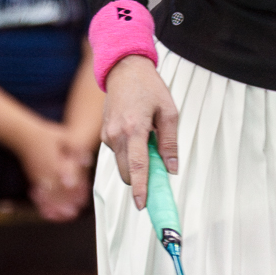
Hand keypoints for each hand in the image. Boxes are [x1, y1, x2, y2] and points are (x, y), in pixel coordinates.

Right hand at [18, 119, 90, 221]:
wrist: (21, 134)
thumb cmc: (44, 135)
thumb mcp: (62, 136)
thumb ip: (75, 148)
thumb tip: (86, 159)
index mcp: (54, 160)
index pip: (66, 176)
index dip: (74, 188)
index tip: (80, 198)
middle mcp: (45, 170)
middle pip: (56, 188)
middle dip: (64, 202)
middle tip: (72, 213)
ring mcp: (37, 175)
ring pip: (46, 194)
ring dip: (54, 206)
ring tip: (61, 217)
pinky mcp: (32, 178)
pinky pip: (37, 194)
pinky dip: (42, 204)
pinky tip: (47, 213)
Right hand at [103, 55, 177, 210]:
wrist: (124, 69)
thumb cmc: (149, 87)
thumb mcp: (169, 112)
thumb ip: (170, 142)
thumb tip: (171, 168)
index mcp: (134, 128)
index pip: (137, 166)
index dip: (141, 188)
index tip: (142, 204)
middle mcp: (116, 134)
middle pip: (126, 172)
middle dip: (140, 180)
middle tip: (158, 175)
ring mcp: (107, 135)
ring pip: (121, 164)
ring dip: (135, 165)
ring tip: (149, 142)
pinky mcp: (104, 134)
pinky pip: (117, 153)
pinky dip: (128, 154)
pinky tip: (139, 136)